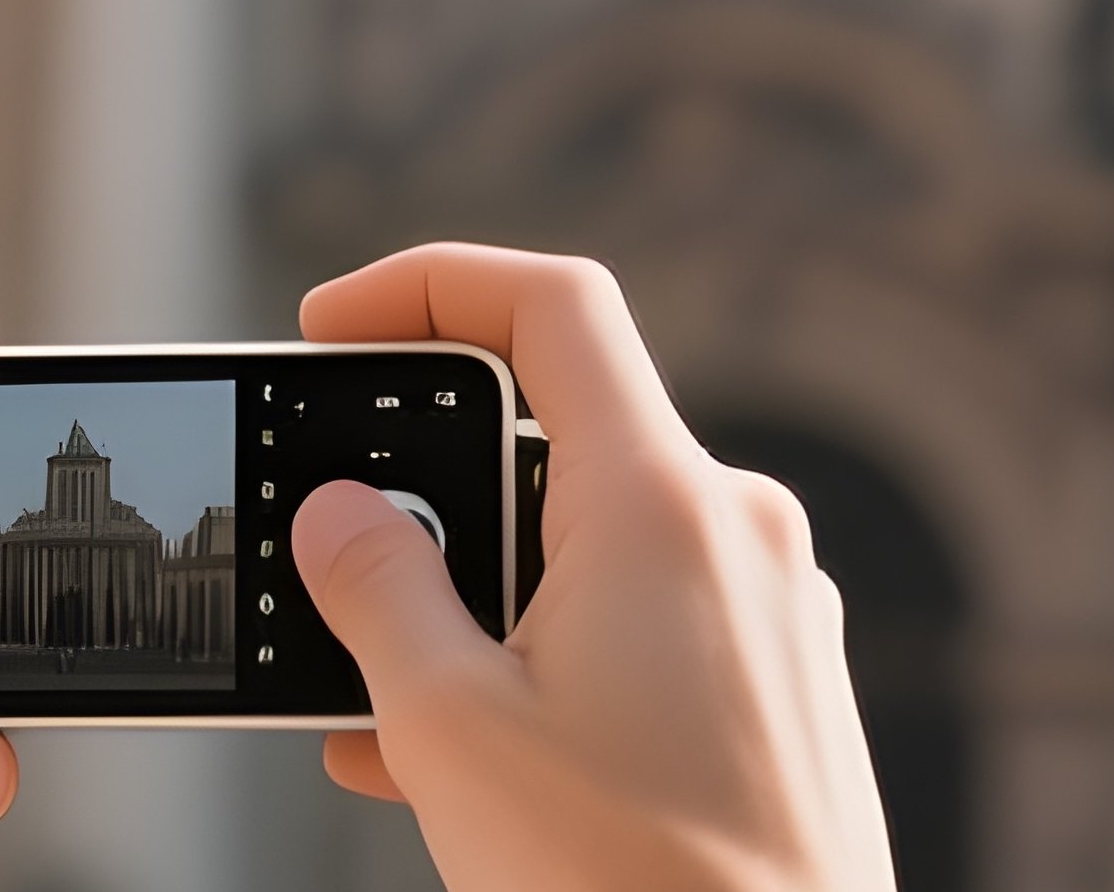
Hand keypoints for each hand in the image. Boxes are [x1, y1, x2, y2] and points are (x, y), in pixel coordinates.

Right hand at [292, 243, 896, 891]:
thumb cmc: (630, 890)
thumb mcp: (456, 733)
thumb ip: (381, 594)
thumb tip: (339, 512)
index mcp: (663, 503)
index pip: (553, 306)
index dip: (432, 282)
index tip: (334, 321)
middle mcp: (736, 526)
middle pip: (564, 430)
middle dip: (440, 483)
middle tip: (344, 550)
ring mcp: (770, 601)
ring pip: (595, 538)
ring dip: (486, 589)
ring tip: (383, 691)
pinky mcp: (779, 674)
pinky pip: (646, 613)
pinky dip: (551, 644)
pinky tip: (468, 744)